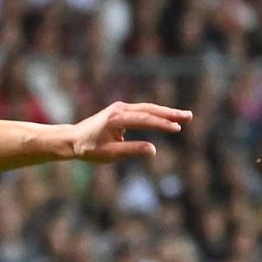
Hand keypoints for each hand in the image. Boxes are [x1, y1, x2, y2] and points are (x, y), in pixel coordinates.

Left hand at [68, 102, 192, 163]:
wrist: (72, 139)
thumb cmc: (89, 149)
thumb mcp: (109, 154)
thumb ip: (131, 151)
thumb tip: (153, 150)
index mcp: (116, 119)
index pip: (144, 120)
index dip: (162, 124)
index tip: (177, 128)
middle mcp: (119, 109)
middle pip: (150, 110)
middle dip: (170, 113)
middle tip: (188, 116)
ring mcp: (120, 108)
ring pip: (148, 108)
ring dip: (166, 112)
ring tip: (184, 116)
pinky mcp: (121, 110)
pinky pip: (143, 110)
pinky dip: (157, 113)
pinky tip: (169, 117)